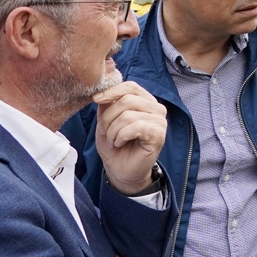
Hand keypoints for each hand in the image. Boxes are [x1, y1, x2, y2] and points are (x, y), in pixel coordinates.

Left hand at [93, 81, 167, 195]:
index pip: (130, 86)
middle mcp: (155, 108)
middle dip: (108, 118)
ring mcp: (159, 121)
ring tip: (113, 140)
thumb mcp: (105, 122)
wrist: (120, 170)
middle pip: (127, 100)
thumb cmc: (114, 145)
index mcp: (144, 101)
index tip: (96, 99)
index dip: (112, 91)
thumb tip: (102, 92)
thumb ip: (107, 106)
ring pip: (128, 115)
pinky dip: (121, 136)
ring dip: (113, 130)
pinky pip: (135, 127)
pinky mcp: (159, 134)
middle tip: (106, 132)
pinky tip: (120, 143)